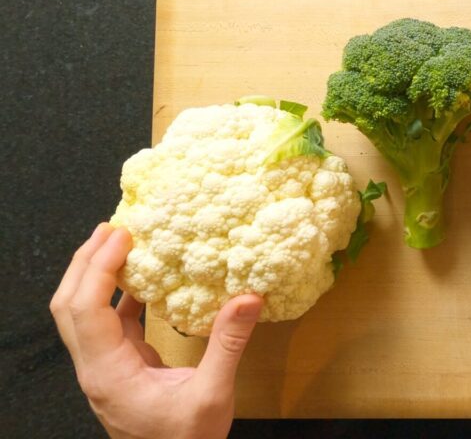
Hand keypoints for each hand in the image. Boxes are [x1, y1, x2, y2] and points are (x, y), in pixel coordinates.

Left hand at [50, 223, 262, 438]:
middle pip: (68, 306)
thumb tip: (249, 298)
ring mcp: (104, 370)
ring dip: (96, 276)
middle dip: (85, 262)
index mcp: (109, 373)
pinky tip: (142, 280)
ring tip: (120, 244)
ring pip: (81, 314)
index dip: (99, 267)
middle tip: (112, 228)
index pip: (87, 309)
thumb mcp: (212, 396)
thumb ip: (227, 345)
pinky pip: (107, 324)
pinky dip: (117, 297)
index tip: (122, 236)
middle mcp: (96, 368)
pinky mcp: (118, 370)